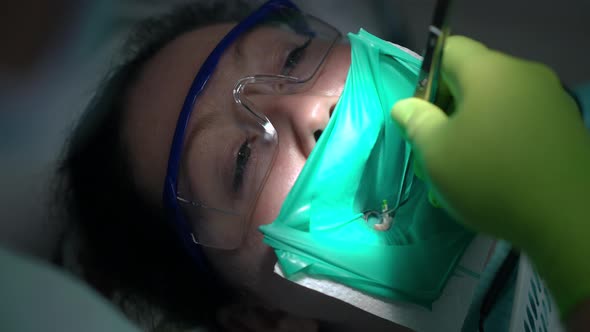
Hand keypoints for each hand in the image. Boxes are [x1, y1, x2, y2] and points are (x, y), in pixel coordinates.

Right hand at [390, 36, 589, 316]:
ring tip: (465, 165)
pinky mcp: (566, 125)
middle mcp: (525, 75)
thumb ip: (415, 120)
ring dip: (474, 124)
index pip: (449, 50)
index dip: (427, 77)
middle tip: (437, 145)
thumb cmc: (488, 178)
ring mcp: (551, 99)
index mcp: (491, 72)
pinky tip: (497, 169)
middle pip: (475, 76)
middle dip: (449, 106)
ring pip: (498, 101)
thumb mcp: (436, 152)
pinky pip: (521, 118)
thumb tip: (406, 106)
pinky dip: (502, 135)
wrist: (564, 220)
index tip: (422, 114)